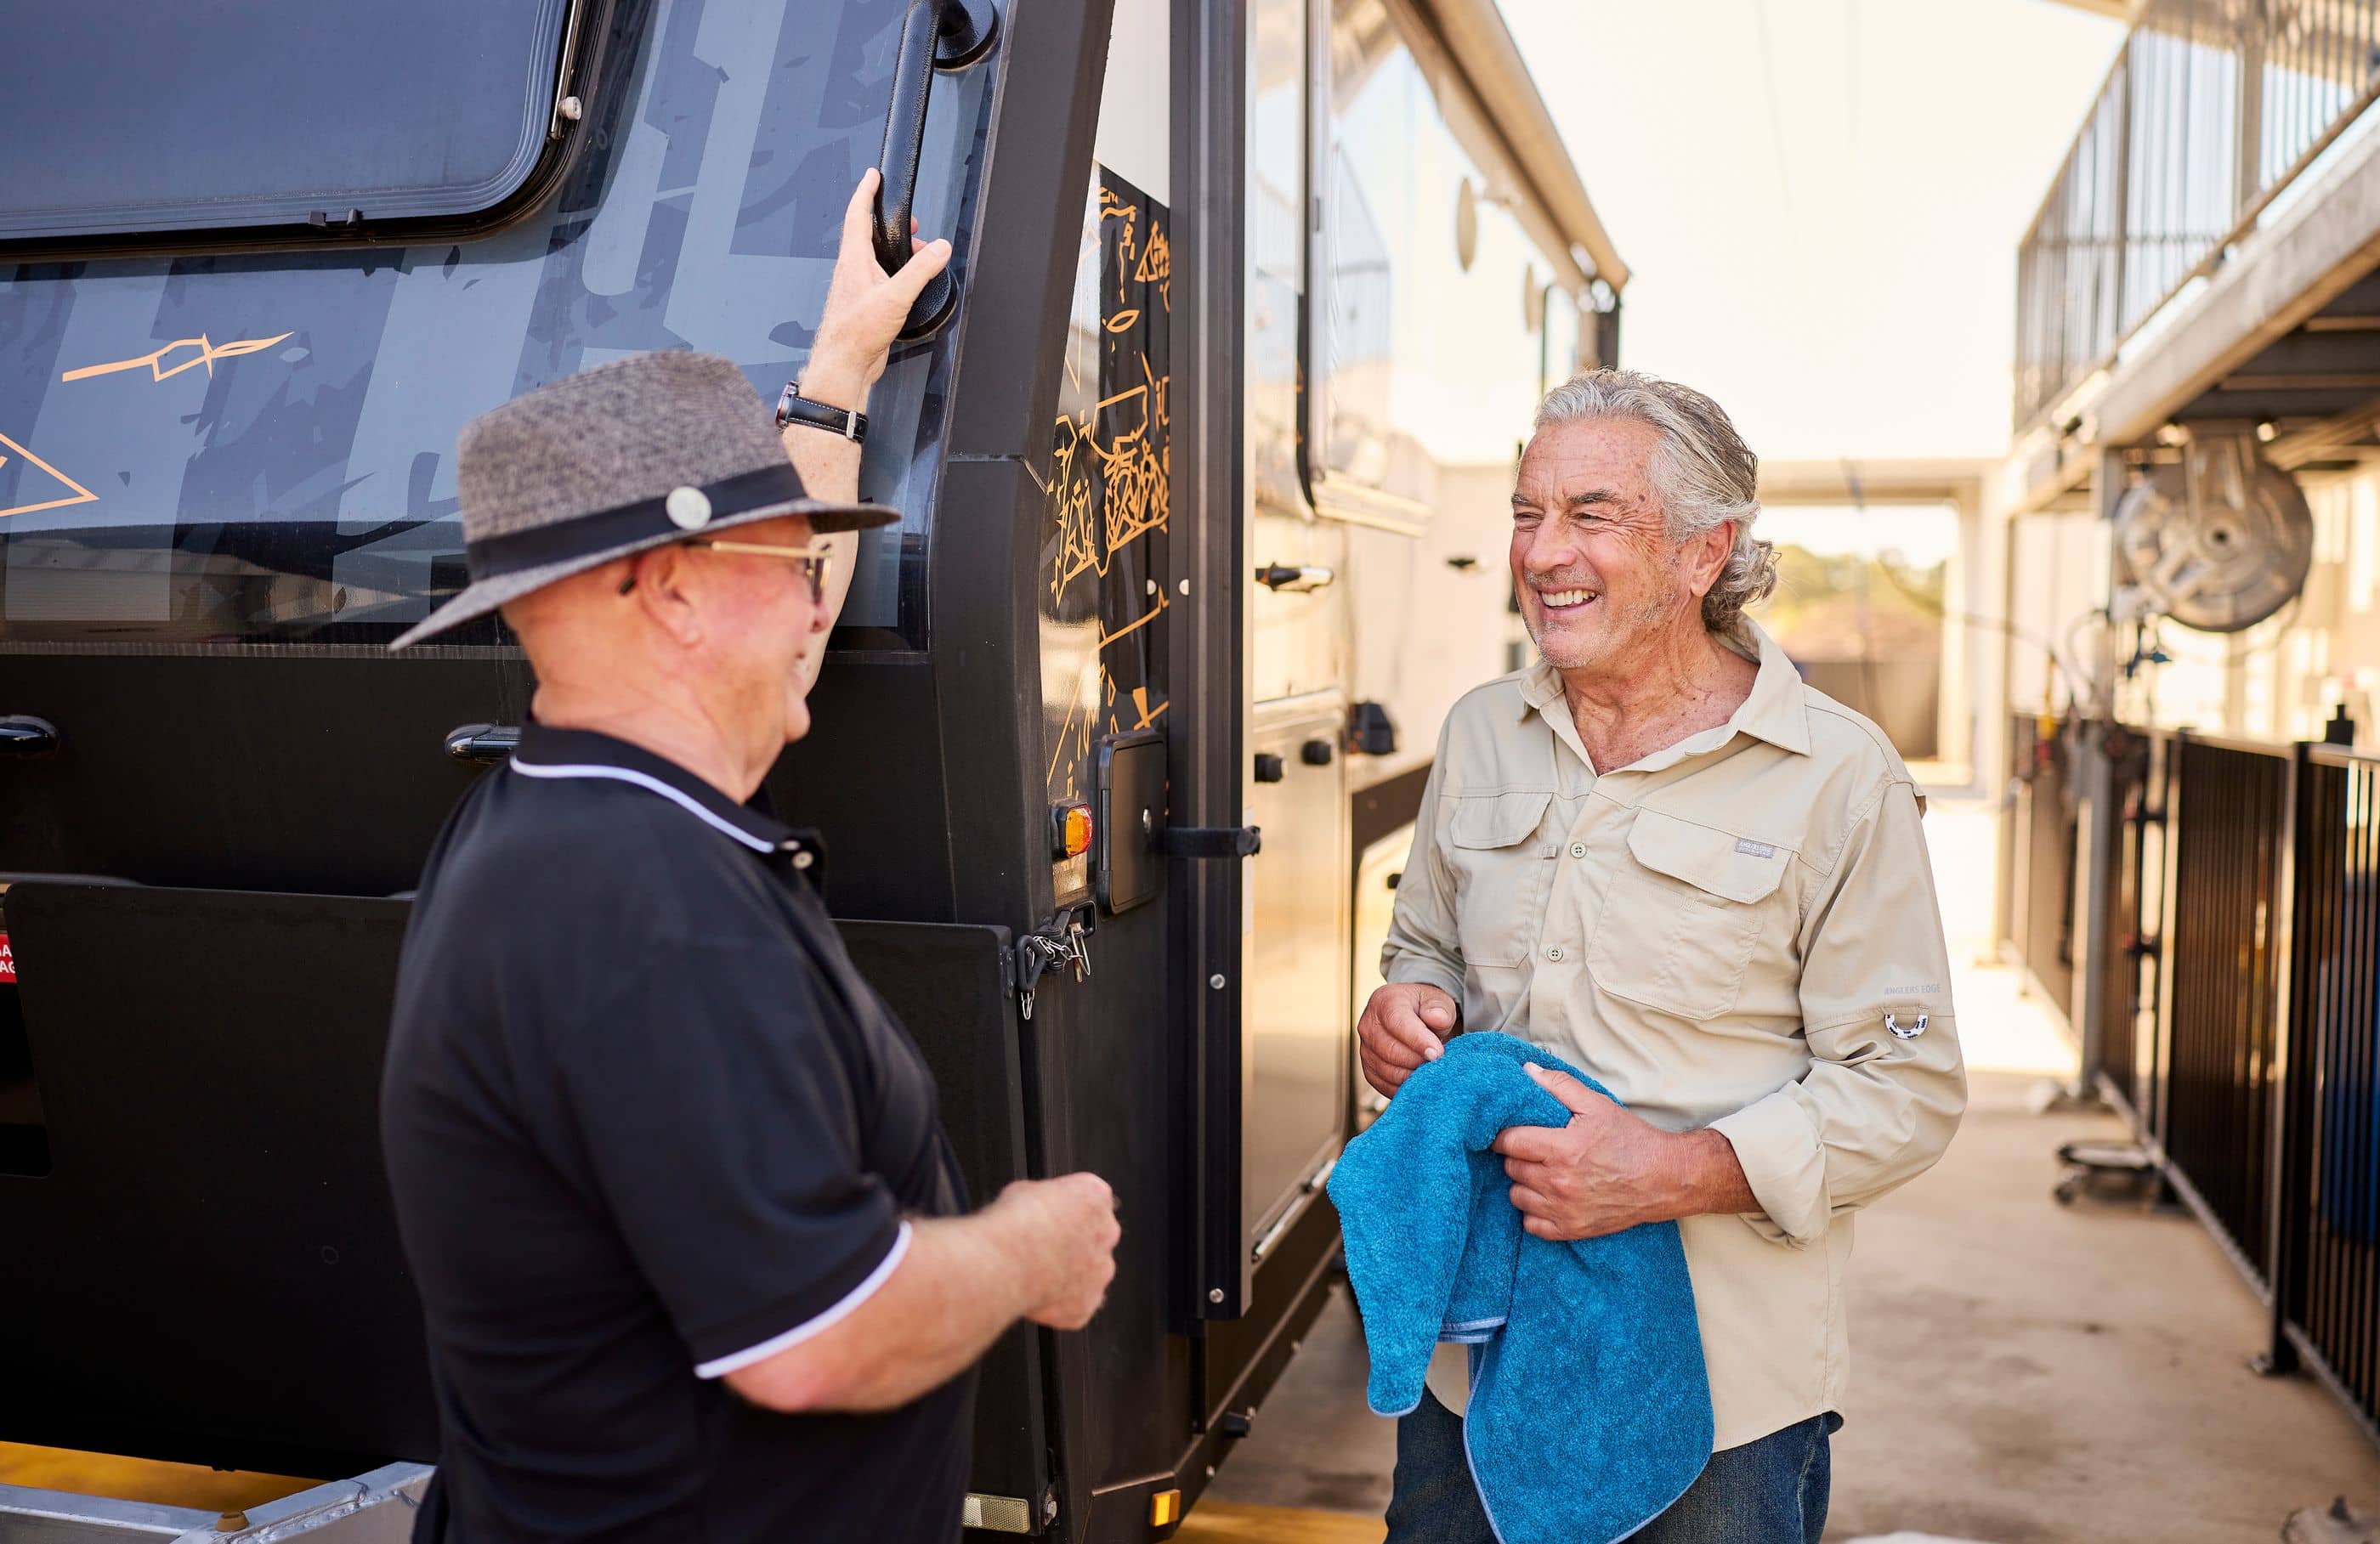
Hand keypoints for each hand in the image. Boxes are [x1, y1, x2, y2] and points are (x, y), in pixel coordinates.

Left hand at [803, 168, 952, 409]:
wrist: (844, 364)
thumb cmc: (857, 332)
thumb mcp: (896, 296)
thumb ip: (920, 269)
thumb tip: (939, 248)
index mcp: (853, 259)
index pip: (857, 214)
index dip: (866, 191)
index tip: (873, 176)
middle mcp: (851, 269)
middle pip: (867, 233)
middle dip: (889, 222)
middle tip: (910, 222)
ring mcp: (855, 286)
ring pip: (873, 256)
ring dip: (893, 249)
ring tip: (916, 253)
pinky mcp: (863, 303)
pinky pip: (879, 276)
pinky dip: (893, 271)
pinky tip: (906, 283)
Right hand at [992, 1172, 1119, 1329]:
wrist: (1004, 1263)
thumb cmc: (1012, 1224)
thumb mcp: (1024, 1190)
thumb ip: (1045, 1199)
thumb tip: (1037, 1208)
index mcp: (1094, 1195)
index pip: (1090, 1199)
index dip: (1066, 1209)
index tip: (1049, 1217)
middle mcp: (1107, 1231)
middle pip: (1095, 1236)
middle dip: (1073, 1242)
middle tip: (1042, 1247)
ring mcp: (1101, 1270)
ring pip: (1090, 1272)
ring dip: (1070, 1273)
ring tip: (1036, 1273)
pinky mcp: (1088, 1303)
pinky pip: (1078, 1302)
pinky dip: (1061, 1301)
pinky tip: (1036, 1294)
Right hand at [1356, 982, 1456, 1097]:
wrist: (1413, 1019)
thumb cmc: (1426, 1009)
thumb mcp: (1438, 1001)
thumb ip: (1440, 1008)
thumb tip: (1437, 1018)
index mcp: (1384, 1001)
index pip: (1397, 1023)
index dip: (1418, 1041)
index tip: (1437, 1053)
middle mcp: (1368, 1025)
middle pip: (1391, 1051)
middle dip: (1418, 1060)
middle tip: (1438, 1062)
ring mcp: (1365, 1049)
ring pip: (1388, 1071)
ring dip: (1412, 1074)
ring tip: (1429, 1068)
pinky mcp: (1368, 1069)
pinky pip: (1384, 1085)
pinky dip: (1404, 1086)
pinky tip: (1418, 1078)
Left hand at [1492, 1064, 1692, 1240]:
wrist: (1663, 1178)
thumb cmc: (1630, 1139)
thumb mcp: (1596, 1104)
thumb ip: (1559, 1086)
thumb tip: (1526, 1071)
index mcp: (1562, 1149)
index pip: (1509, 1143)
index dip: (1502, 1135)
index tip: (1506, 1132)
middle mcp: (1559, 1183)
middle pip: (1511, 1168)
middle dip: (1517, 1156)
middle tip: (1532, 1149)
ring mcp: (1564, 1210)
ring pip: (1517, 1196)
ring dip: (1524, 1183)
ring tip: (1541, 1172)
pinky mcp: (1572, 1230)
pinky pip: (1532, 1225)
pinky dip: (1534, 1212)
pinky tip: (1548, 1197)